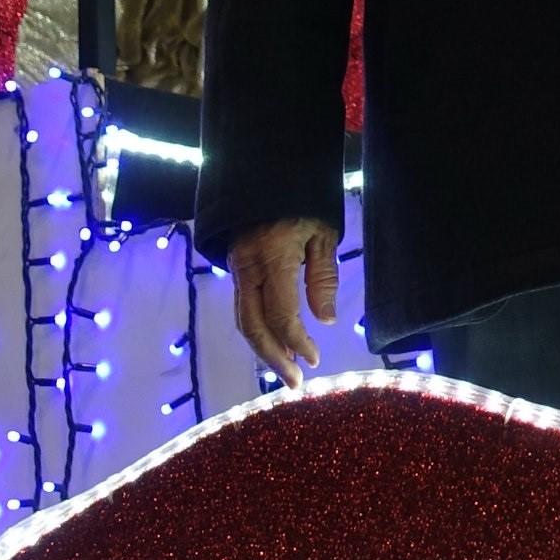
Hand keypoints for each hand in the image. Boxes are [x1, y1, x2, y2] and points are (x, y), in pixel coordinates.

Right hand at [230, 217, 339, 385]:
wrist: (264, 176)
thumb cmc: (304, 202)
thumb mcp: (323, 234)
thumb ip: (322, 278)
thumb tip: (325, 321)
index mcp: (273, 258)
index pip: (280, 314)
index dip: (297, 341)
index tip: (315, 359)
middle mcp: (247, 267)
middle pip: (253, 326)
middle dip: (274, 359)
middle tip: (295, 383)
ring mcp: (237, 269)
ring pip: (244, 321)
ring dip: (264, 350)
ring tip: (288, 369)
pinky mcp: (235, 269)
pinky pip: (243, 308)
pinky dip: (258, 331)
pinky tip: (277, 344)